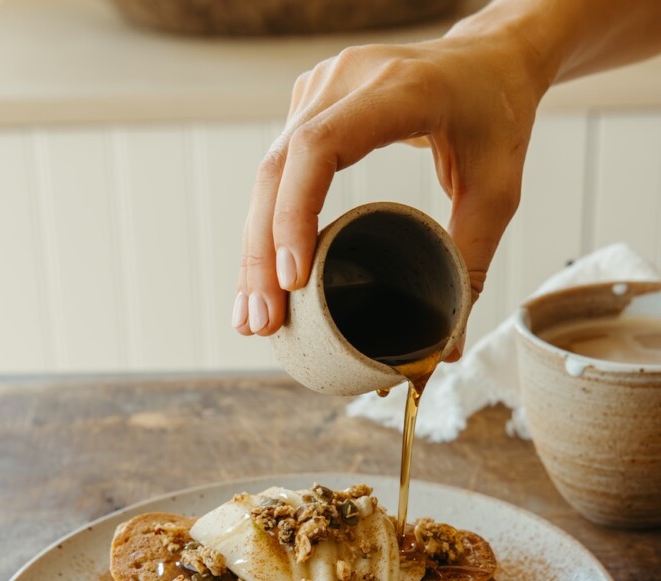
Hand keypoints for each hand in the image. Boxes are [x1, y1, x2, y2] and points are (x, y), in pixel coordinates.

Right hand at [232, 29, 545, 337]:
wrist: (488, 59)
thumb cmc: (496, 119)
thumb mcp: (498, 190)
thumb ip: (472, 262)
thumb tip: (445, 350)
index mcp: (398, 90)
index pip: (321, 147)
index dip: (296, 213)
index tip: (293, 279)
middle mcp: (346, 79)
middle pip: (279, 169)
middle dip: (263, 254)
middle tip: (264, 322)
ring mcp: (320, 88)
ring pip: (266, 174)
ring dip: (255, 250)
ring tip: (253, 318)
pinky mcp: (307, 105)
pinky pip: (275, 173)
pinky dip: (265, 229)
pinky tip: (261, 280)